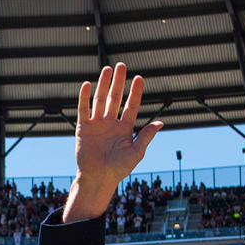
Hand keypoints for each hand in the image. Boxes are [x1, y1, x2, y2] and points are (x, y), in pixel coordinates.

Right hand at [62, 62, 163, 222]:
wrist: (98, 179)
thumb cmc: (118, 169)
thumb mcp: (136, 153)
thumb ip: (146, 136)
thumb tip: (161, 122)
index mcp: (125, 128)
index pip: (131, 106)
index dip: (135, 92)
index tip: (139, 78)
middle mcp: (111, 123)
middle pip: (115, 98)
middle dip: (119, 82)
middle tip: (121, 65)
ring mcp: (97, 124)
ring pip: (100, 99)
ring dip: (103, 84)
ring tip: (107, 69)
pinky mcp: (83, 128)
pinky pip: (83, 109)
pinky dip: (84, 97)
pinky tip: (86, 84)